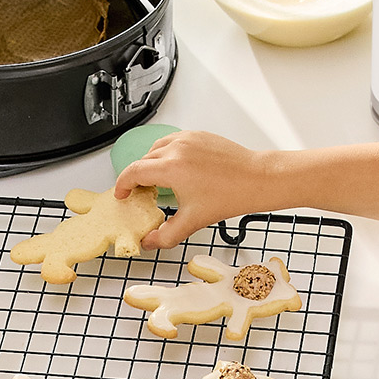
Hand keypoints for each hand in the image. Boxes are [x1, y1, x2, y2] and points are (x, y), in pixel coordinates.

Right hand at [113, 127, 270, 247]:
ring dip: (151, 164)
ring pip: (156, 148)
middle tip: (141, 194)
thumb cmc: (231, 194)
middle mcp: (176, 148)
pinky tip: (176, 169)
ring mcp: (188, 139)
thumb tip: (149, 242)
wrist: (257, 178)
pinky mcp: (199, 135)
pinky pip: (173, 141)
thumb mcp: (192, 221)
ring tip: (157, 181)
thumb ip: (165, 235)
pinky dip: (167, 154)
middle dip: (138, 177)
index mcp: (170, 168)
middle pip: (143, 160)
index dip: (122, 185)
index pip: (133, 172)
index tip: (122, 194)